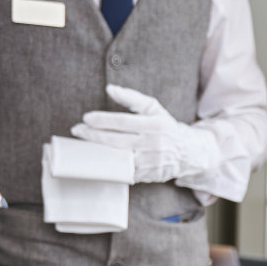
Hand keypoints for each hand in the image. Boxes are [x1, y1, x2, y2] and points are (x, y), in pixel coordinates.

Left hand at [71, 85, 219, 184]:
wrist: (188, 152)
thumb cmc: (166, 127)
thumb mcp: (154, 108)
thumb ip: (132, 98)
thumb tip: (110, 89)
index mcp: (155, 125)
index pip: (123, 122)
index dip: (103, 120)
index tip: (86, 118)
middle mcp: (153, 144)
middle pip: (117, 141)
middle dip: (94, 136)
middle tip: (78, 131)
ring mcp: (151, 162)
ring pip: (119, 159)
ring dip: (99, 153)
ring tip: (84, 146)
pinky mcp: (150, 176)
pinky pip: (125, 173)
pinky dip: (110, 167)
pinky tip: (98, 161)